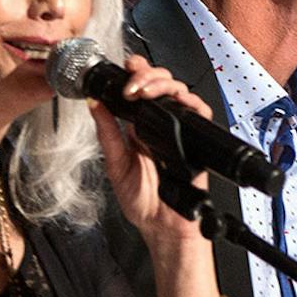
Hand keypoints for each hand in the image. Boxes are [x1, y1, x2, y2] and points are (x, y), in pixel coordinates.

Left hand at [88, 55, 215, 241]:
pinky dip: (190, 102)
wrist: (163, 227)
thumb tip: (95, 105)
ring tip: (145, 92)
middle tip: (132, 86)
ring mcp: (178, 130)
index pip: (140, 87)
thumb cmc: (143, 202)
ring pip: (180, 91)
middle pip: (162, 82)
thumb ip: (107, 134)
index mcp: (139, 126)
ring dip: (163, 84)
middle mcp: (160, 124)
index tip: (124, 70)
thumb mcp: (115, 165)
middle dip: (147, 74)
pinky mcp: (196, 140)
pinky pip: (201, 112)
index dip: (136, 71)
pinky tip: (174, 104)